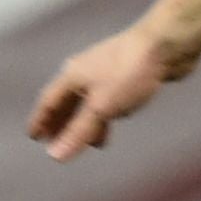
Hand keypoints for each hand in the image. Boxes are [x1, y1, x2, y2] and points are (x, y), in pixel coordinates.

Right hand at [29, 24, 193, 159]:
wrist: (167, 44)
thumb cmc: (129, 73)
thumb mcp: (101, 108)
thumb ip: (78, 132)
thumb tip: (54, 156)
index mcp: (72, 75)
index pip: (49, 101)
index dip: (41, 120)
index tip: (34, 136)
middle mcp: (86, 70)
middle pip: (69, 101)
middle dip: (63, 124)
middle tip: (57, 143)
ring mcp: (108, 70)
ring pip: (92, 100)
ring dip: (89, 121)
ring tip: (92, 142)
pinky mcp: (129, 72)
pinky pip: (112, 96)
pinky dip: (109, 111)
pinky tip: (119, 118)